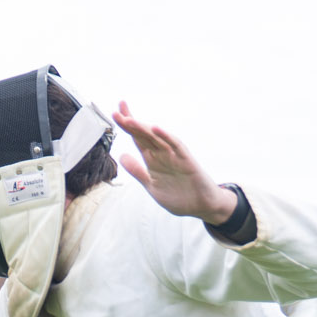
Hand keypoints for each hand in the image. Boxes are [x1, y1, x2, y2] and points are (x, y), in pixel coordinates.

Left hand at [113, 100, 238, 224]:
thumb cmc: (179, 196)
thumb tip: (121, 156)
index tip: (115, 114)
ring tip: (130, 120)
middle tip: (118, 110)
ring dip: (144, 129)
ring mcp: (175, 156)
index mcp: (153, 160)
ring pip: (157, 138)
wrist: (201, 206)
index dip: (127, 127)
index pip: (138, 139)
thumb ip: (137, 171)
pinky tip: (156, 129)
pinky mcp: (187, 161)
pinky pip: (176, 146)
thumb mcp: (152, 185)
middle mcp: (163, 154)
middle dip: (131, 123)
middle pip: (145, 135)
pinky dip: (167, 137)